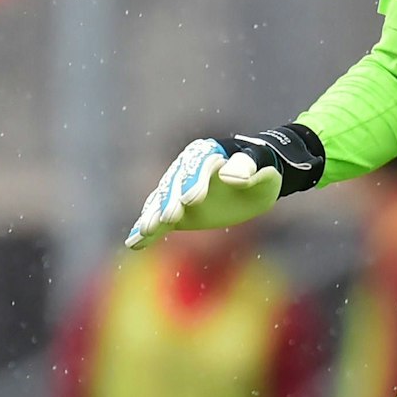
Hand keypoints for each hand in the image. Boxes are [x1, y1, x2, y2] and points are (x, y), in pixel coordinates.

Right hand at [124, 125, 325, 249]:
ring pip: (161, 200)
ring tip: (147, 231)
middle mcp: (187, 168)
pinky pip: (157, 218)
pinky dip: (145, 230)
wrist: (254, 181)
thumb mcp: (263, 168)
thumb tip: (232, 177)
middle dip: (171, 200)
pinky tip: (134, 243)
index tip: (192, 200)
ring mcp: (178, 189)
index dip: (194, 182)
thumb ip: (249, 168)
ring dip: (153, 215)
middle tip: (170, 218)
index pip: (198, 166)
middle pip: (175, 183)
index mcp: (208, 152)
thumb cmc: (261, 170)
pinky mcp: (175, 210)